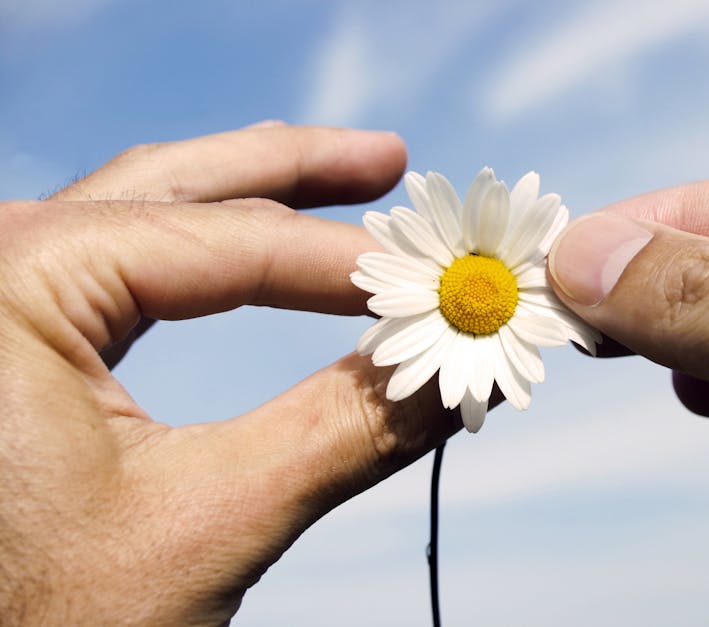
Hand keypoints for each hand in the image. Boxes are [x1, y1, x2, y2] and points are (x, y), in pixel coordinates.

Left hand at [0, 124, 459, 623]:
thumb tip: (459, 373)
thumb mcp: (209, 522)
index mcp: (12, 283)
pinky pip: (123, 273)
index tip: (440, 280)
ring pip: (147, 217)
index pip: (224, 241)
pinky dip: (206, 259)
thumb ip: (345, 430)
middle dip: (293, 173)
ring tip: (342, 181)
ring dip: (254, 201)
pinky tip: (255, 255)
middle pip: (176, 187)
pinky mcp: (11, 348)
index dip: (346, 262)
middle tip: (390, 160)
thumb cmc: (37, 624)